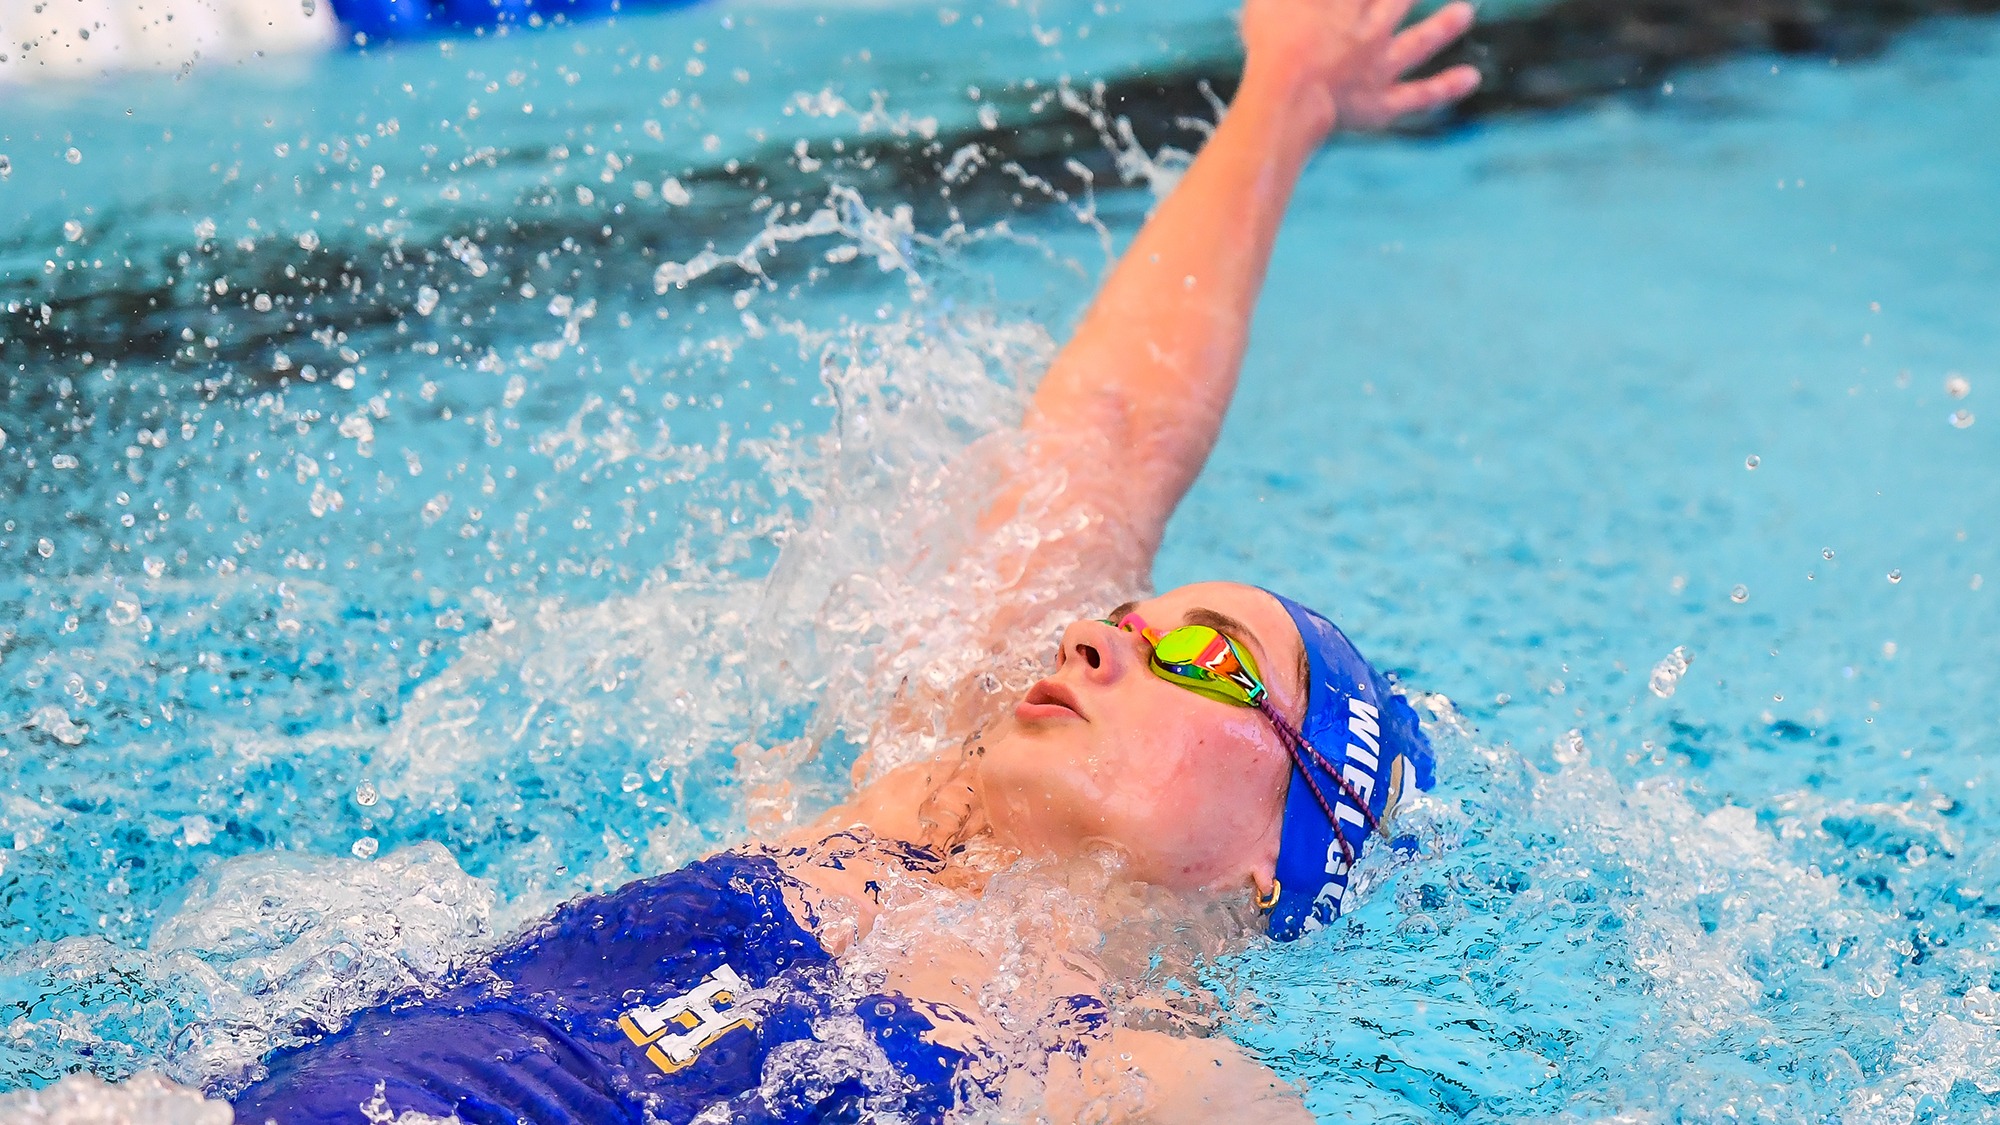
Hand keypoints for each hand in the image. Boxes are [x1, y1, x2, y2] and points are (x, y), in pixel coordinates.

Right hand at [1240, 0, 1480, 134]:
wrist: (1287, 91)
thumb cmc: (1271, 42)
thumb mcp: (1268, 1)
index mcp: (1344, 5)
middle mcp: (1369, 30)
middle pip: (1399, 1)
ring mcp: (1378, 67)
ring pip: (1418, 43)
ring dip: (1444, 27)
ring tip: (1467, 13)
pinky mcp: (1378, 104)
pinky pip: (1416, 96)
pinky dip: (1444, 88)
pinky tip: (1471, 78)